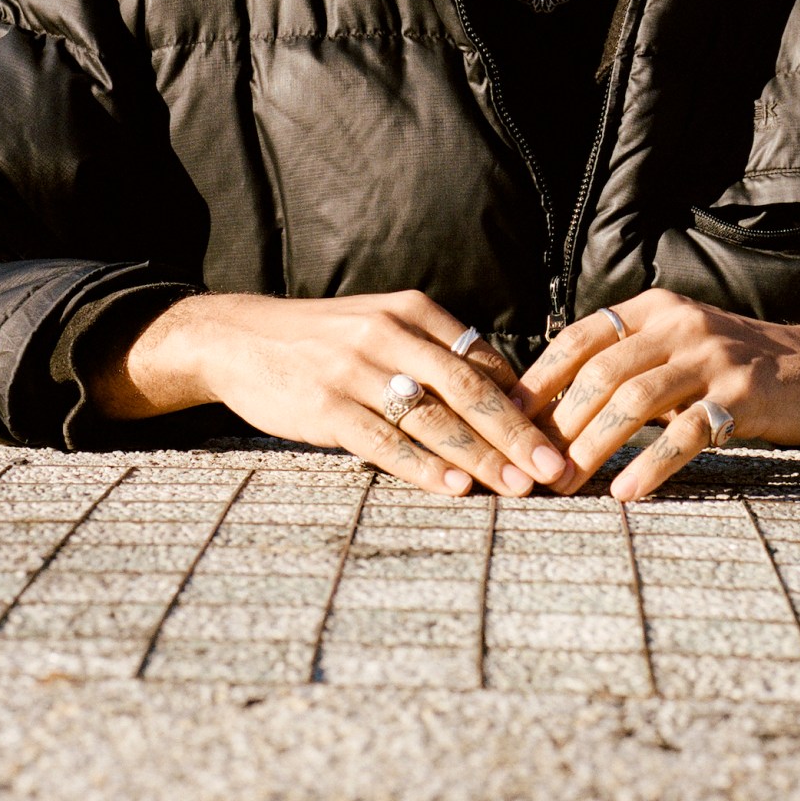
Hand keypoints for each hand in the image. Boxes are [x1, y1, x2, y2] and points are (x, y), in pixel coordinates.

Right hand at [87, 290, 571, 497]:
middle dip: (518, 432)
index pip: (484, 359)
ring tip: (519, 489)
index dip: (526, 402)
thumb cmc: (324, 340)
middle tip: (556, 469)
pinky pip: (386, 442)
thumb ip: (434, 354)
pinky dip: (424, 468)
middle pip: (469, 388)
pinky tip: (455, 490)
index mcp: (413, 310)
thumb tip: (503, 394)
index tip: (561, 437)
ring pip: (433, 419)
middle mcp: (390, 333)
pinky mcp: (326, 405)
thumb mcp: (382, 327)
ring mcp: (356, 369)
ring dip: (482, 458)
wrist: (239, 338)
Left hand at [517, 291, 799, 501]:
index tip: (506, 421)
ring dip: (593, 446)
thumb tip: (550, 407)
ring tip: (565, 486)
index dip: (539, 379)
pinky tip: (626, 493)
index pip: (580, 338)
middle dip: (559, 424)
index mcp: (653, 310)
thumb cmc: (733, 366)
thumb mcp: (676, 347)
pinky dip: (650, 463)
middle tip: (532, 469)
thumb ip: (626, 363)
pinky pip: (686, 432)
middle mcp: (678, 325)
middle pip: (600, 373)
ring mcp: (711, 358)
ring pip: (634, 400)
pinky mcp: (742, 395)